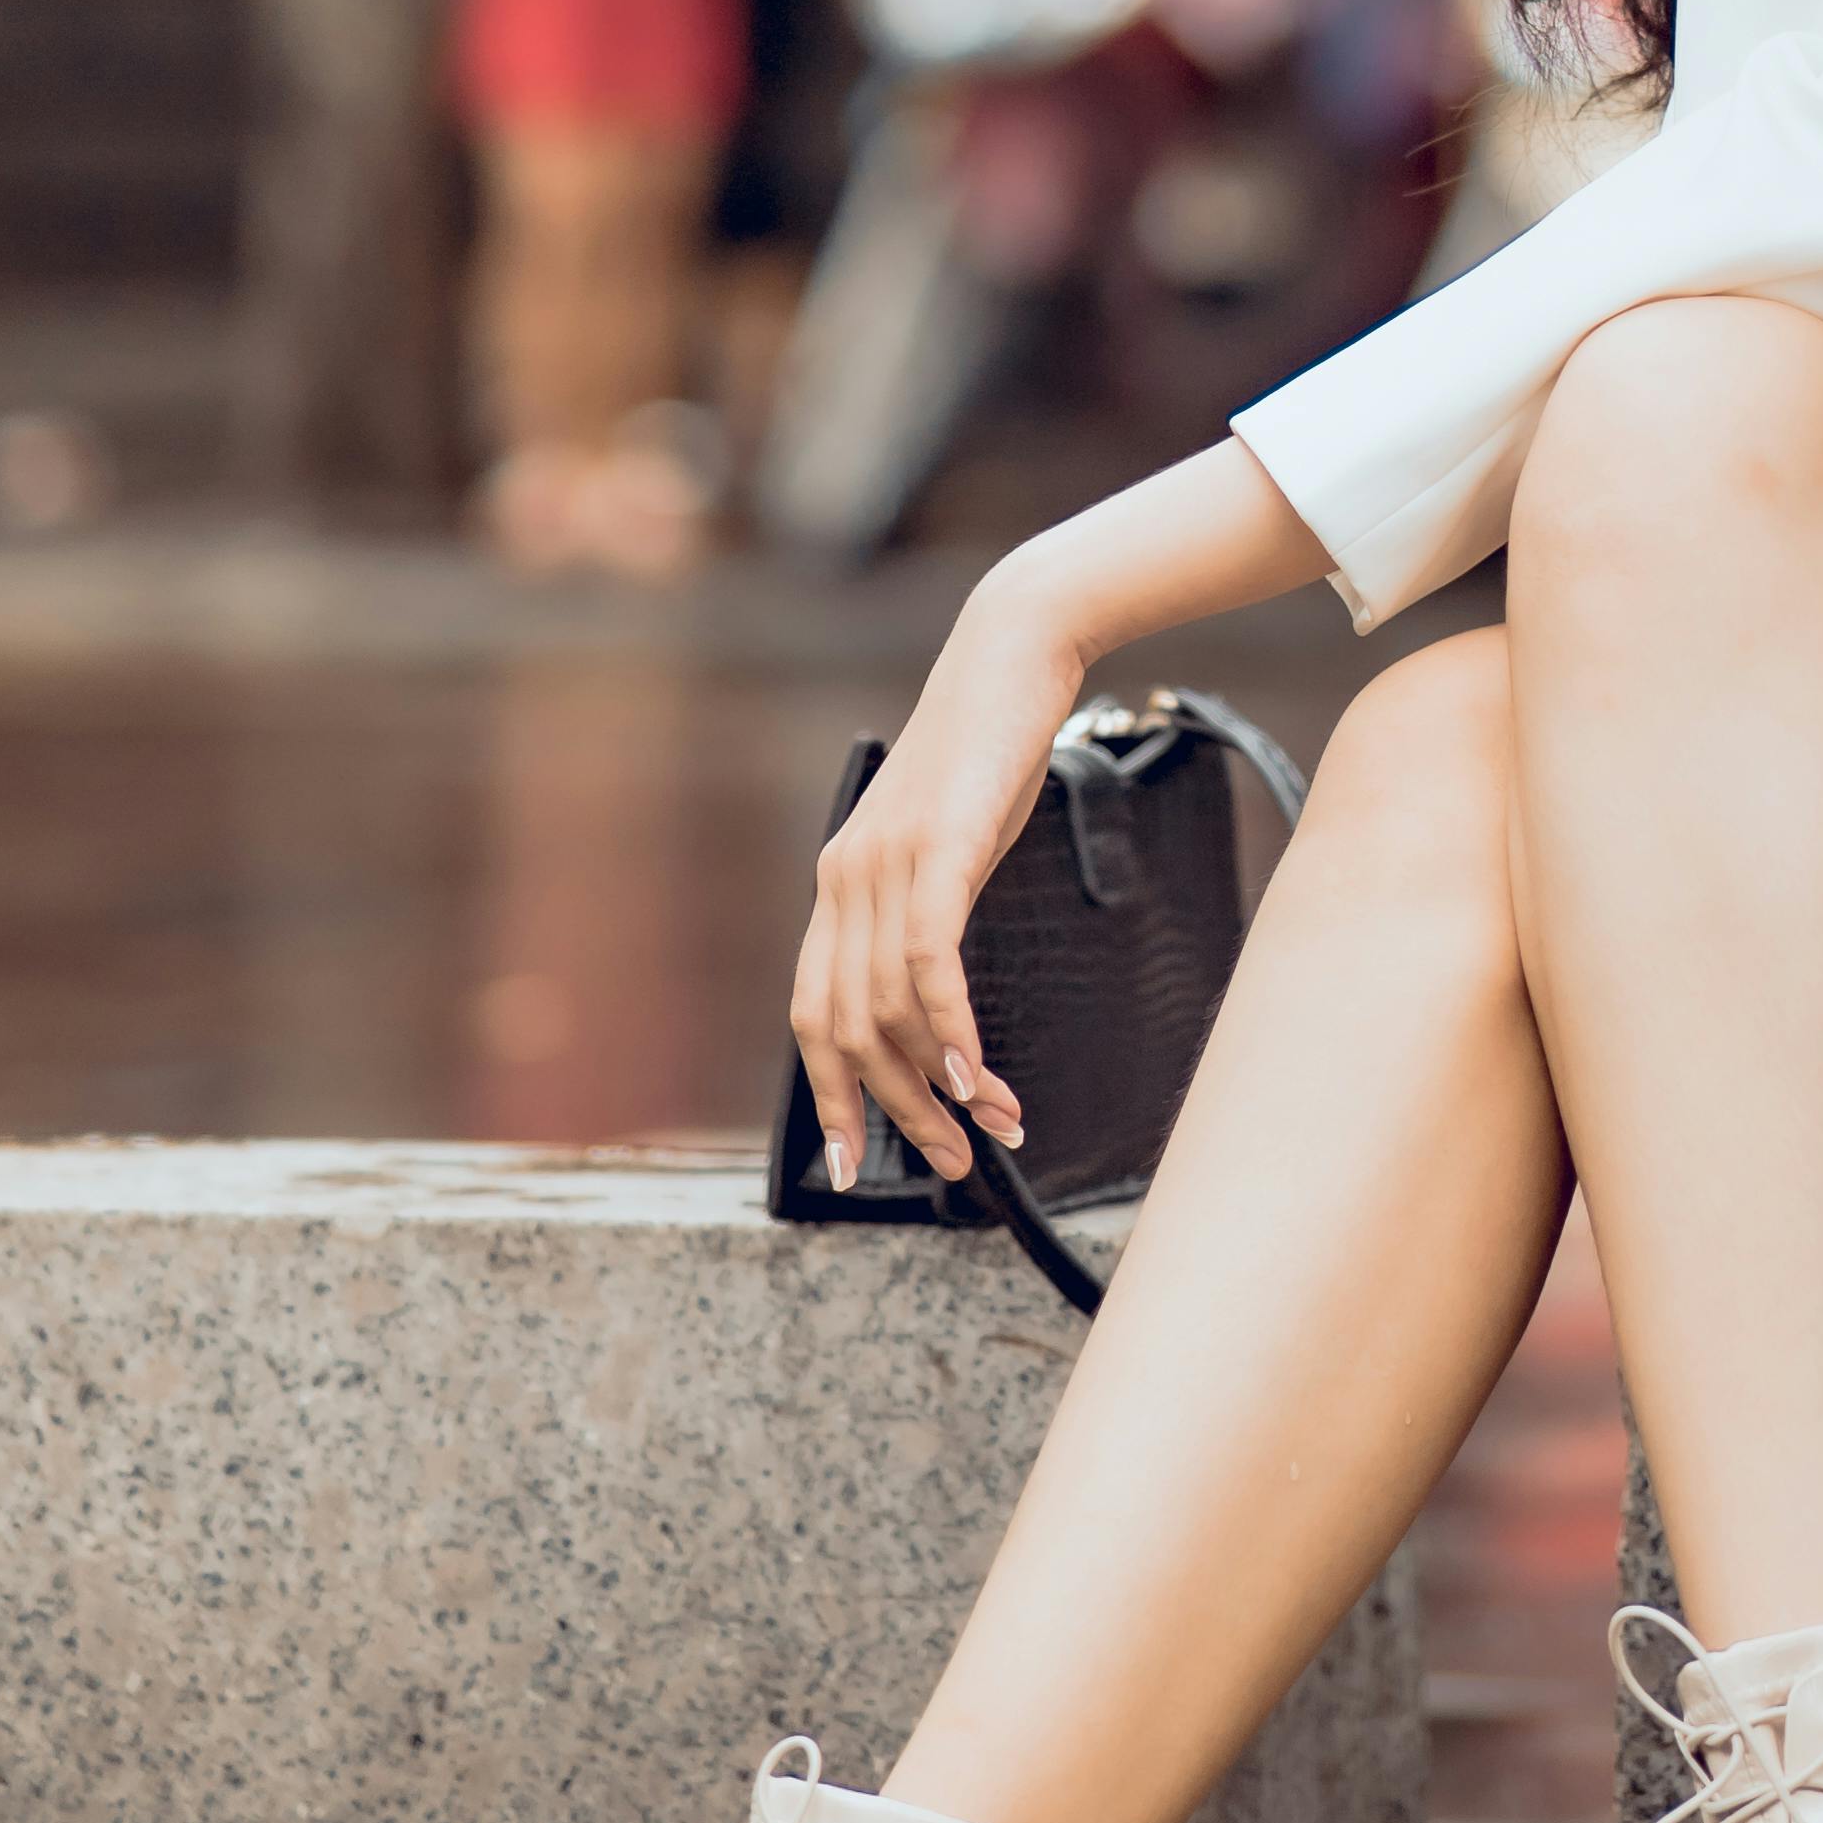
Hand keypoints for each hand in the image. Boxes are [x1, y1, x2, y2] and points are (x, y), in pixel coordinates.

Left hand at [790, 570, 1088, 1187]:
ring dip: (940, 1085)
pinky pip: (929, 961)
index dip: (829, 1095)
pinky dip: (950, 1029)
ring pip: (889, 1009)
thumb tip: (938, 1003)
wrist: (1011, 657)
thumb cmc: (990, 756)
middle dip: (897, 1111)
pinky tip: (977, 1074)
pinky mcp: (936, 846)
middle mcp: (845, 877)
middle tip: (952, 1162)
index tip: (853, 1165)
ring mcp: (884, 861)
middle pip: (847, 1029)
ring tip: (992, 1127)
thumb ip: (926, 912)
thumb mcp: (944, 847)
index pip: (810, 1013)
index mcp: (838, 882)